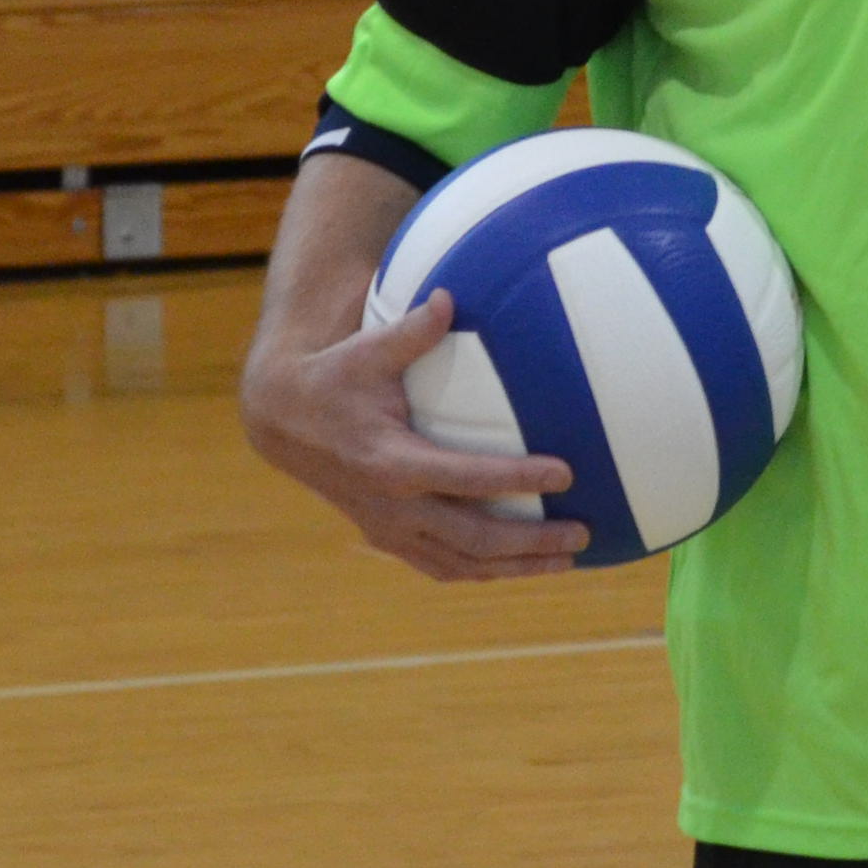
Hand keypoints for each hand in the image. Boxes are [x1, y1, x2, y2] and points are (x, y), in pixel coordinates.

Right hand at [238, 287, 593, 579]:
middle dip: (531, 541)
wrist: (284, 422)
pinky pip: (442, 567)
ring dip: (516, 566)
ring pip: (462, 563)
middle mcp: (392, 507)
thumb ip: (411, 330)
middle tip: (583, 530)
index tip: (565, 473)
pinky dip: (484, 570)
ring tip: (568, 558)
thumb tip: (448, 297)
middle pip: (473, 538)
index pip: (465, 479)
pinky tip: (521, 566)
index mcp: (391, 462)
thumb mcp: (367, 350)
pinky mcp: (387, 539)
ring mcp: (388, 530)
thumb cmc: (335, 378)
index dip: (516, 478)